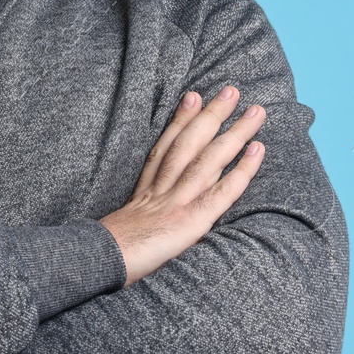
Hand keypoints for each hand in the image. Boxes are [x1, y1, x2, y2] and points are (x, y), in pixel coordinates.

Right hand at [100, 85, 265, 285]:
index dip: (179, 121)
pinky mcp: (191, 219)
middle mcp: (160, 190)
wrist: (95, 263)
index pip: (165, 149)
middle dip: (211, 116)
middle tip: (231, 90)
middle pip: (189, 144)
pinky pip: (222, 191)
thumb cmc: (103, 256)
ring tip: (255, 111)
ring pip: (208, 159)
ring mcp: (176, 202)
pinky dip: (241, 169)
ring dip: (234, 132)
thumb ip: (132, 222)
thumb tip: (137, 223)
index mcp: (142, 193)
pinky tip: (258, 150)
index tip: (193, 97)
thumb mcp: (115, 232)